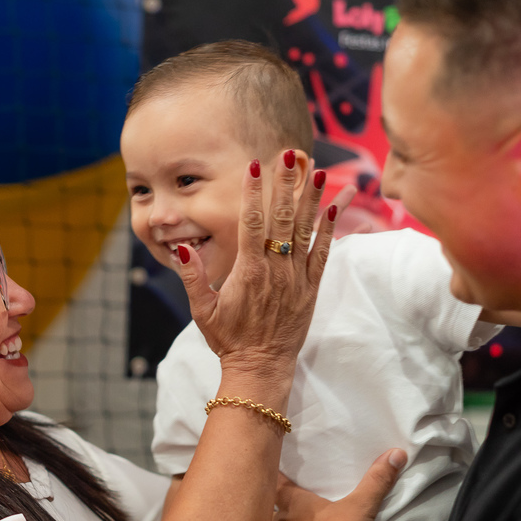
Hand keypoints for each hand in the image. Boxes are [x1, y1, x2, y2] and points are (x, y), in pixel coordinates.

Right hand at [176, 156, 354, 371]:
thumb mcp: (201, 309)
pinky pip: (324, 251)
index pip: (250, 222)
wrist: (260, 367)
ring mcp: (296, 278)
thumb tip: (182, 246)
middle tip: (289, 154)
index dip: (253, 192)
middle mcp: (275, 269)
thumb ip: (192, 275)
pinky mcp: (311, 287)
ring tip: (317, 169)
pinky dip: (331, 227)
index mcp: (247, 271)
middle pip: (282, 218)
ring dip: (313, 197)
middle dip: (285, 183)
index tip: (254, 166)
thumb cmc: (228, 339)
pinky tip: (337, 204)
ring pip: (307, 230)